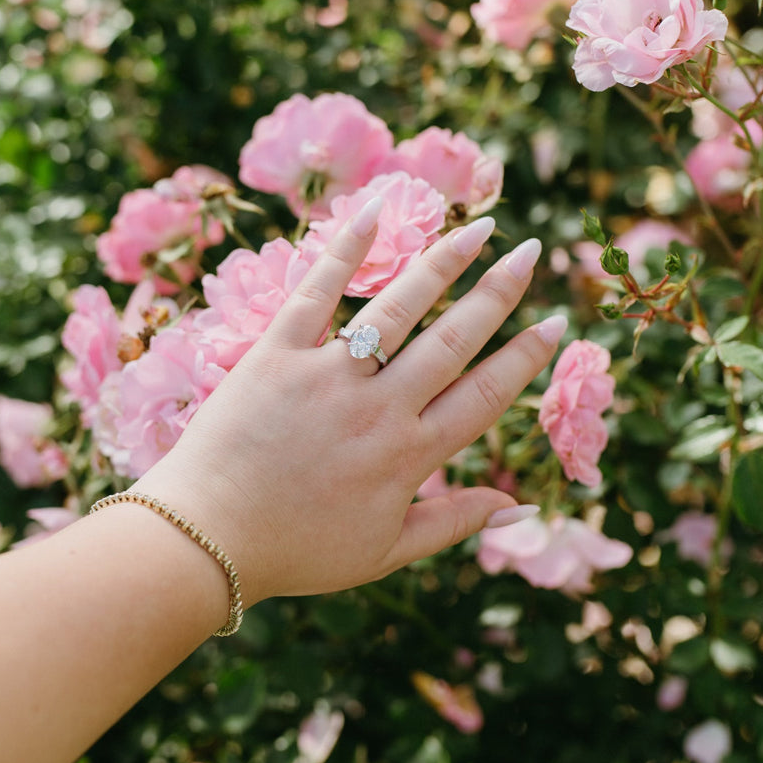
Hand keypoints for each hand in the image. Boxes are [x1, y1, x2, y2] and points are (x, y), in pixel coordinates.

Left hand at [139, 201, 565, 607]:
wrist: (204, 540)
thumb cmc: (295, 552)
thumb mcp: (383, 552)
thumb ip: (452, 523)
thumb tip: (517, 507)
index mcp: (409, 456)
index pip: (485, 395)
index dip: (526, 357)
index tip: (558, 321)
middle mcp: (378, 409)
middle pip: (454, 339)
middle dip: (500, 292)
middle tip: (534, 253)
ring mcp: (327, 376)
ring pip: (398, 307)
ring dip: (444, 262)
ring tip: (481, 227)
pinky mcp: (275, 354)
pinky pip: (316, 292)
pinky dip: (346, 250)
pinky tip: (376, 210)